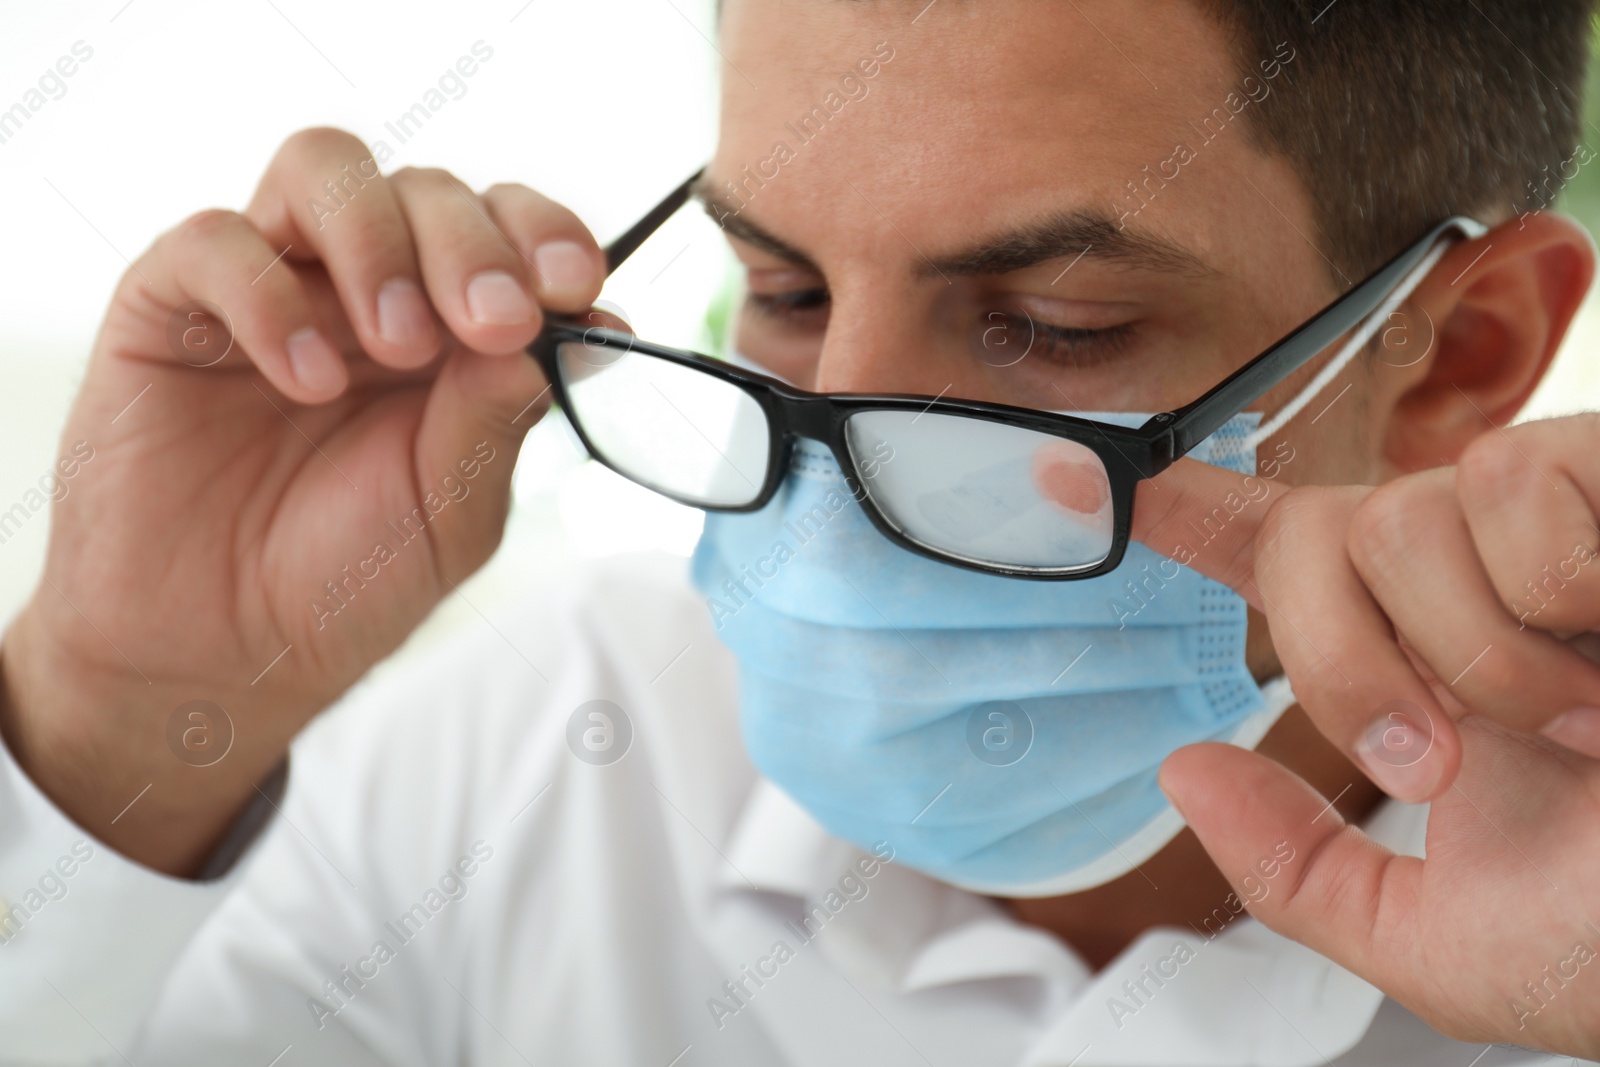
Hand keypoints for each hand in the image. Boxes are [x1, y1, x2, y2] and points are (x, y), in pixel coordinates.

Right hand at [0, 128, 603, 874]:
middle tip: (493, 324)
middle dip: (474, 245)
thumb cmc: (344, 581)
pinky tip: (307, 382)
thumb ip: (500, 414)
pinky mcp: (171, 304)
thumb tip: (570, 325)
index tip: (576, 286)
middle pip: (426, 189)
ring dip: (380, 244)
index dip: (546, 235)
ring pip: (325, 170)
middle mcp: (364, 289)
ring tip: (399, 347)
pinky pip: (216, 241)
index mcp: (449, 330)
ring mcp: (272, 286)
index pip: (506, 228)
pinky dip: (271, 297)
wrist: (220, 653)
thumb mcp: (453, 512)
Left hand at [1110, 414, 1599, 1053]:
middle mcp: (1474, 580)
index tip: (1068, 476)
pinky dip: (1561, 595)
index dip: (1183, 508)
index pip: (1278, 553)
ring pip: (1404, 517)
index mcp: (1419, 665)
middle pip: (1315, 535)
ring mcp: (1554, 526)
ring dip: (1480, 655)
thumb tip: (1183, 774)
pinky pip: (1517, 488)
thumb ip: (1300, 872)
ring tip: (1588, 725)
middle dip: (1345, 659)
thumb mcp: (1445, 945)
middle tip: (1445, 761)